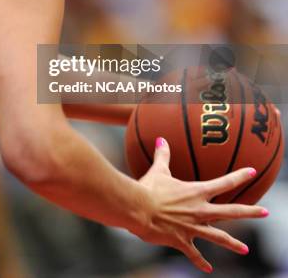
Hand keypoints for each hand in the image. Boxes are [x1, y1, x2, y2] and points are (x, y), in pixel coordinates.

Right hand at [134, 138, 267, 272]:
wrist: (138, 209)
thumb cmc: (148, 188)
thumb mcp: (159, 170)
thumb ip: (164, 156)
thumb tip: (161, 139)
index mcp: (196, 192)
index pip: (224, 183)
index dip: (240, 177)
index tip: (253, 173)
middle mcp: (199, 210)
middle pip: (231, 212)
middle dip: (250, 212)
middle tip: (266, 212)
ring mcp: (192, 227)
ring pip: (218, 237)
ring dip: (233, 244)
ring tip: (245, 250)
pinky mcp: (182, 241)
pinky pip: (194, 254)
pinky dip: (201, 262)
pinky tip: (208, 268)